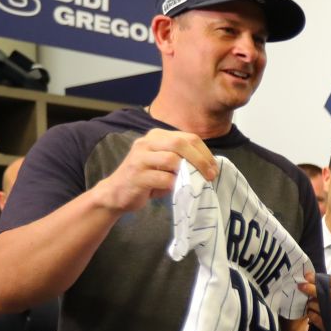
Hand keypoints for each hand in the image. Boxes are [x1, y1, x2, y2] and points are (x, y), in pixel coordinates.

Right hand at [94, 128, 216, 212]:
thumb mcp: (165, 164)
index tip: (213, 168)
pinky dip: (175, 184)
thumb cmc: (147, 179)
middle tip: (210, 175)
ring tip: (196, 183)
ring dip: (189, 172)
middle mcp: (146, 143)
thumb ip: (182, 159)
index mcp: (156, 136)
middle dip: (200, 159)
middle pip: (180, 143)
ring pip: (171, 159)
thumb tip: (210, 165)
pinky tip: (178, 189)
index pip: (187, 137)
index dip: (205, 152)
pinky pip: (163, 178)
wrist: (116, 193)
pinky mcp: (136, 176)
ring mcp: (139, 158)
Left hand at [297, 272, 330, 330]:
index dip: (323, 279)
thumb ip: (327, 282)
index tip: (308, 276)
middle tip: (301, 286)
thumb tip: (308, 275)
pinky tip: (312, 312)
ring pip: (323, 308)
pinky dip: (311, 314)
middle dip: (314, 290)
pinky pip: (318, 319)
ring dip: (312, 303)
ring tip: (309, 302)